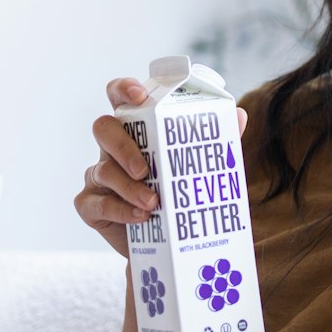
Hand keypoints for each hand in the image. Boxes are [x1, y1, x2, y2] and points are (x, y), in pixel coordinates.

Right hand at [74, 77, 248, 257]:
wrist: (173, 242)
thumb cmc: (184, 194)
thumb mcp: (204, 167)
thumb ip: (218, 141)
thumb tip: (239, 114)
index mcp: (136, 130)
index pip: (120, 97)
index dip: (123, 89)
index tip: (139, 96)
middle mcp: (113, 148)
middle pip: (103, 128)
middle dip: (123, 146)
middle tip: (145, 169)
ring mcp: (99, 176)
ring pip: (103, 170)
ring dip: (128, 187)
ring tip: (153, 203)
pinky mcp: (91, 205)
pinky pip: (95, 203)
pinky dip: (119, 209)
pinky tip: (141, 216)